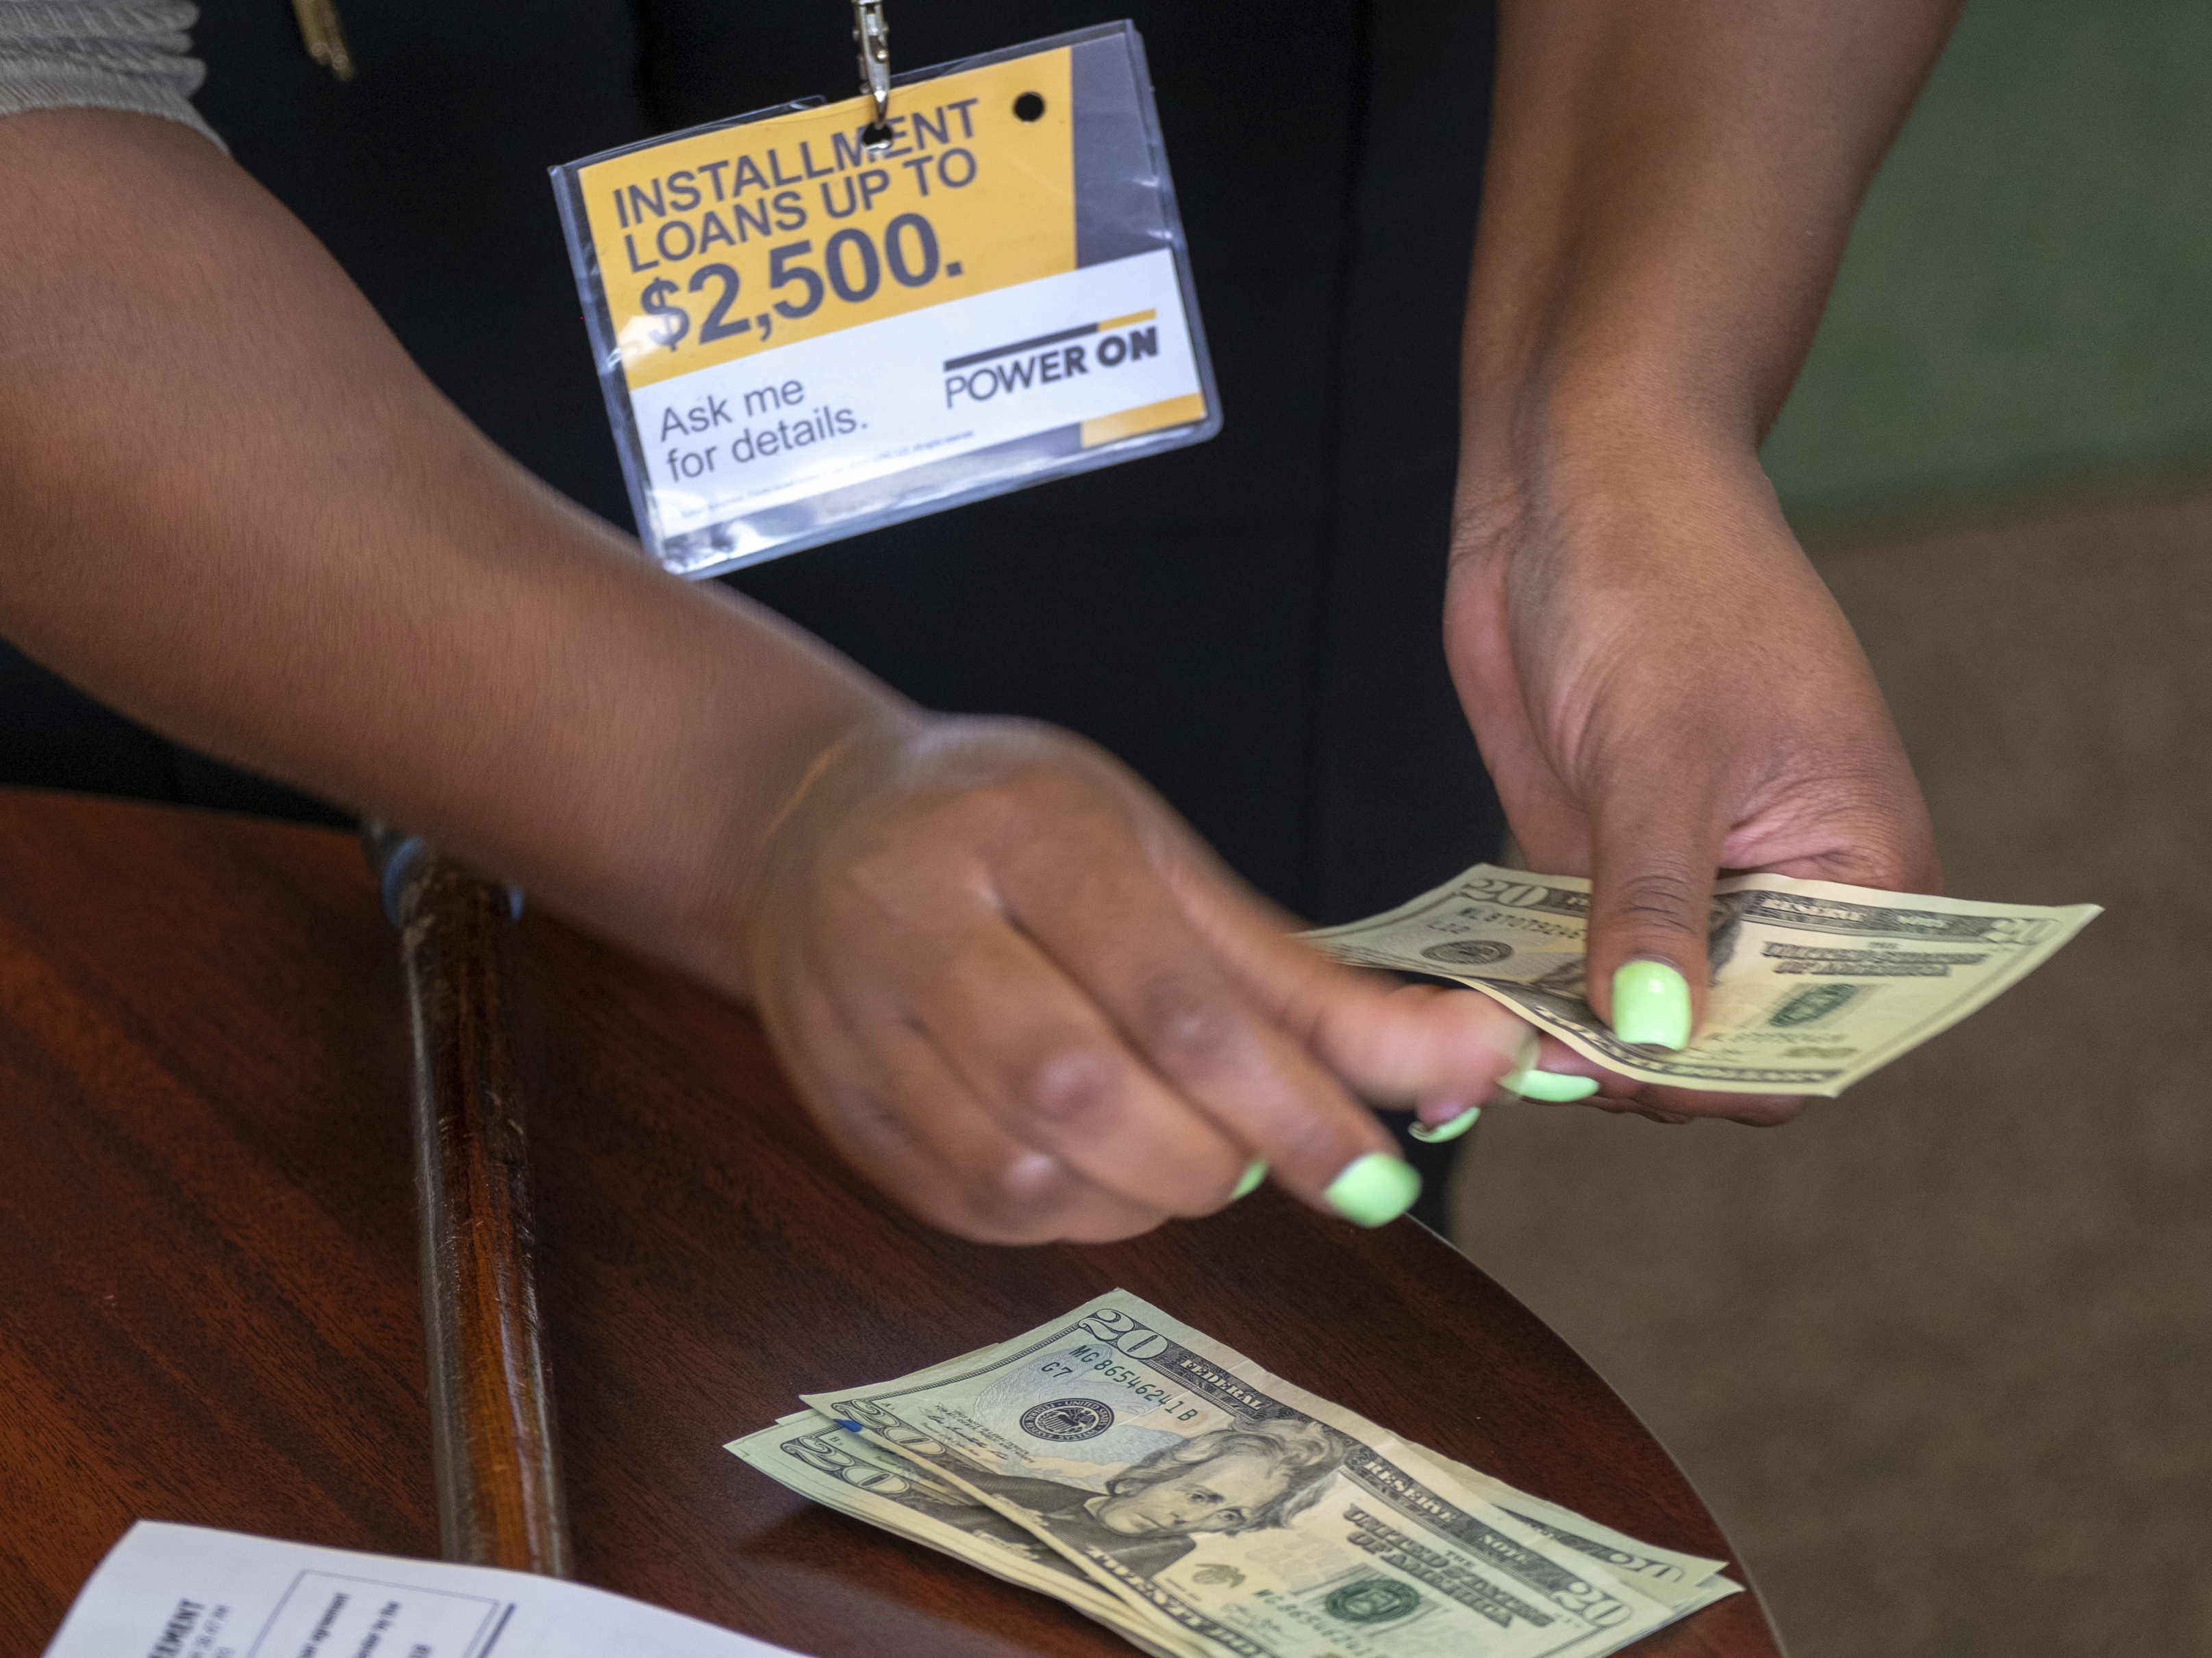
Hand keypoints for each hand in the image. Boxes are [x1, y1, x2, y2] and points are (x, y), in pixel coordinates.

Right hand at [739, 713, 1537, 1241]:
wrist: (815, 824)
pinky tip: (1097, 1167)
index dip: (1288, 1103)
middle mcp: (919, 917)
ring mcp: (856, 1017)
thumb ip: (1311, 983)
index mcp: (1029, 832)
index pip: (1172, 995)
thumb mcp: (1165, 865)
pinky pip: (967, 1206)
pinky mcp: (837, 1103)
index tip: (1373, 1173)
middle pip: (1083, 1089)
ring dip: (1136, 1195)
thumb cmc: (1016, 832)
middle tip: (1257, 1153)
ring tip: (1175, 1149)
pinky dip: (1065, 1214)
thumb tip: (1477, 1062)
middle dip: (1206, 1155)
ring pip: (1020, 1168)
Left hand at [1445, 446, 1940, 1124]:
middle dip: (1641, 1068)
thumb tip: (1654, 1036)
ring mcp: (1684, 886)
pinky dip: (1531, 995)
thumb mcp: (1661, 750)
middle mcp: (1780, 896)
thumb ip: (1654, 902)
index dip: (1727, 1074)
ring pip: (1638, 1019)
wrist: (1577, 481)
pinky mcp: (1598, 867)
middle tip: (1539, 1063)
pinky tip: (1474, 1008)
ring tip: (1495, 1045)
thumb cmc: (1666, 578)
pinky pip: (1572, 967)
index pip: (1815, 1037)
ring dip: (1573, 1040)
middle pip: (1720, 1047)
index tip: (1630, 1070)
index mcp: (1861, 872)